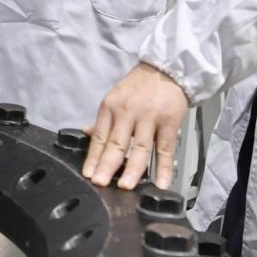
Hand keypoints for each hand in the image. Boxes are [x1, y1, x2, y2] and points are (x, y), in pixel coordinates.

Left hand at [83, 63, 188, 189]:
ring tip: (126, 186)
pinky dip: (163, 167)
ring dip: (133, 169)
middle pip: (116, 143)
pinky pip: (165, 148)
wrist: (167, 69)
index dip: (93, 157)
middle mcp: (127, 112)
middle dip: (107, 165)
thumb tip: (87, 133)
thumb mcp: (115, 98)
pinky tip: (161, 182)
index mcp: (110, 107)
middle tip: (100, 183)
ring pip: (139, 147)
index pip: (99, 137)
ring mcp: (149, 118)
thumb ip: (103, 120)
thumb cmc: (140, 86)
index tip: (89, 174)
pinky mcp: (169, 122)